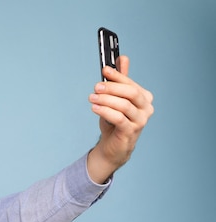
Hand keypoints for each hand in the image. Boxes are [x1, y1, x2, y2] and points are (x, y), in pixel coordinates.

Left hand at [87, 56, 153, 182]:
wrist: (114, 146)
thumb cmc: (115, 121)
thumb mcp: (115, 99)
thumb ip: (120, 80)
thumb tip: (122, 58)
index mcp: (144, 97)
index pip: (131, 83)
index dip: (117, 75)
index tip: (104, 70)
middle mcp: (146, 108)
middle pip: (130, 92)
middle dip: (112, 87)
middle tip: (96, 87)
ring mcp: (140, 121)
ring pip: (124, 105)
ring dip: (106, 100)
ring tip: (92, 98)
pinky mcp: (131, 131)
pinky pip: (119, 118)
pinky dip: (105, 111)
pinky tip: (95, 108)